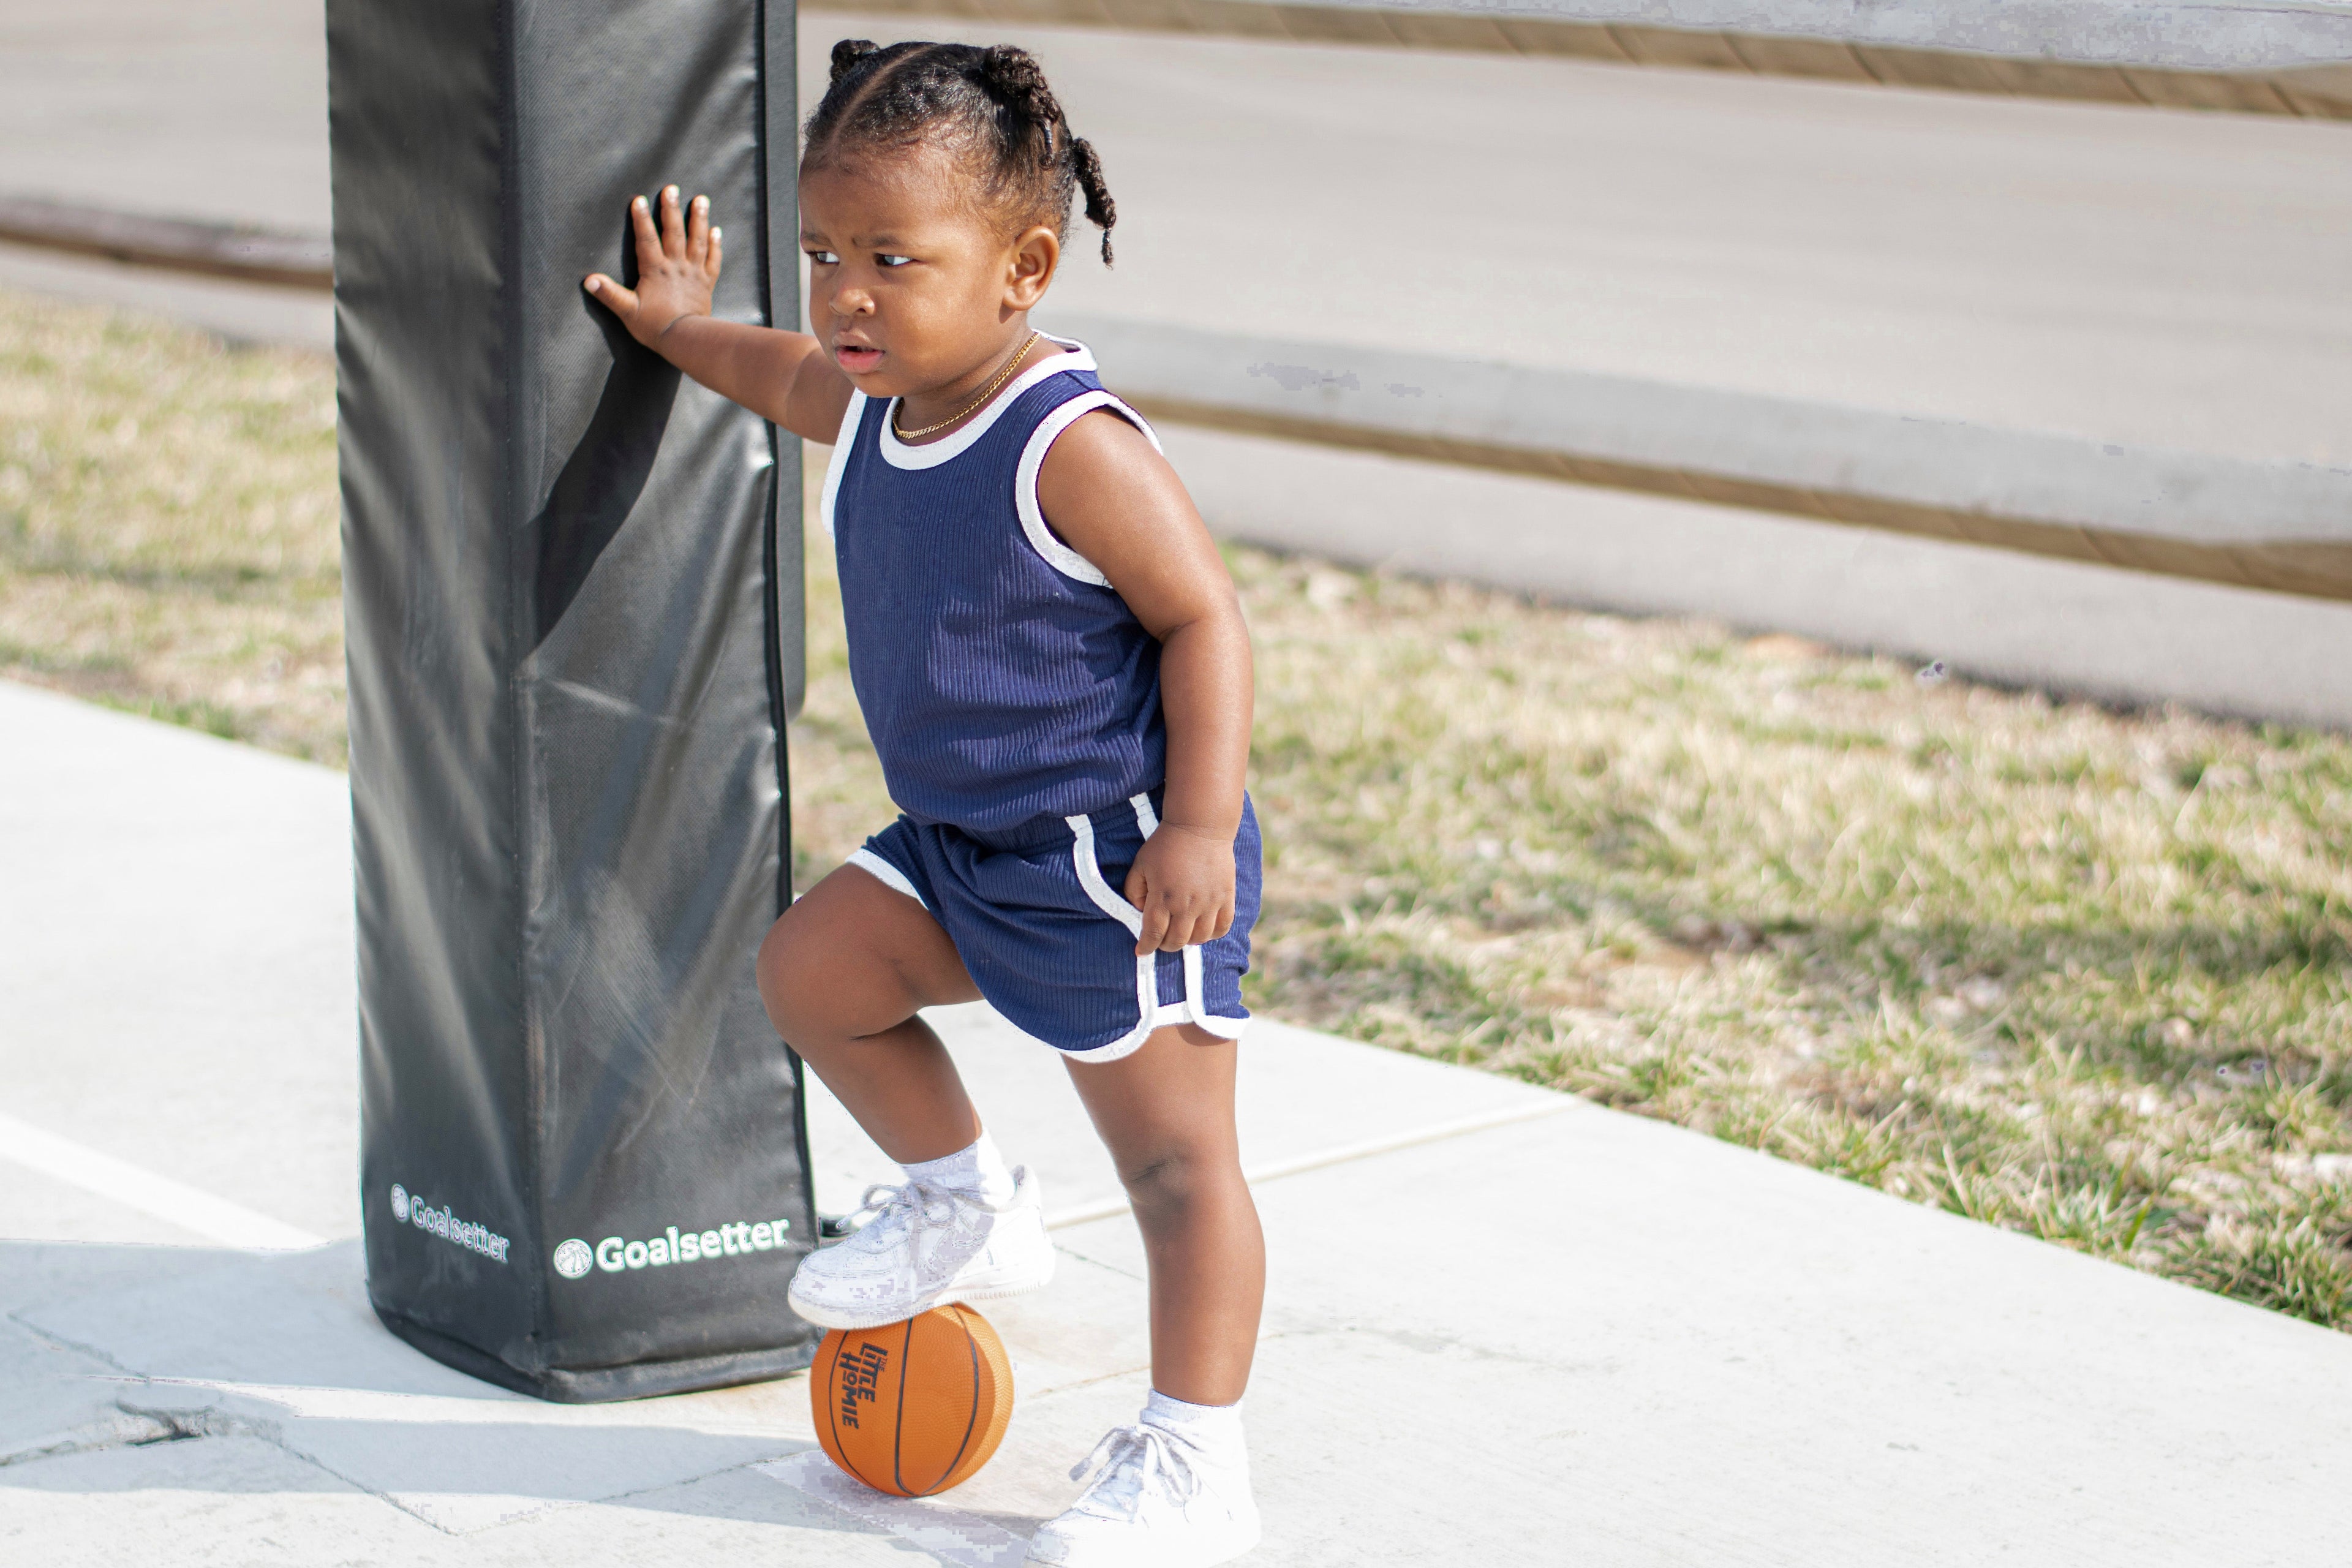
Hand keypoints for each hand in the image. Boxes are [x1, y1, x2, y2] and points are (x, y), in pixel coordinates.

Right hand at [584, 184, 720, 348]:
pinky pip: (713, 260)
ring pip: (697, 240)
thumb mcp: (627, 311)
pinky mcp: (707, 283)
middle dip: (672, 209)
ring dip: (699, 219)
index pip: (646, 239)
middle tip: (672, 188)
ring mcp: (694, 273)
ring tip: (701, 199)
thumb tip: (589, 280)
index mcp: (655, 270)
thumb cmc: (654, 327)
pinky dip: (715, 244)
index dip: (641, 219)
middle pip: (674, 232)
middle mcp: (676, 266)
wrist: (685, 340)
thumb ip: (609, 294)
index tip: (639, 200)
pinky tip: (716, 230)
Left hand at [1123, 823, 1235, 955]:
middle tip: (1161, 940)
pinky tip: (1203, 930)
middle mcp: (1186, 905)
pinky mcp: (1226, 897)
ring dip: (1187, 941)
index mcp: (1162, 897)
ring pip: (1199, 938)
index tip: (1141, 951)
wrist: (1200, 826)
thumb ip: (1134, 890)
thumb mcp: (1140, 864)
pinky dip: (1212, 934)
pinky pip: (1222, 927)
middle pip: (1176, 941)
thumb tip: (1140, 911)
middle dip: (1165, 945)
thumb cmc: (1166, 844)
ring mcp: (1209, 903)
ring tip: (1182, 934)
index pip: (1153, 934)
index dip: (1146, 946)